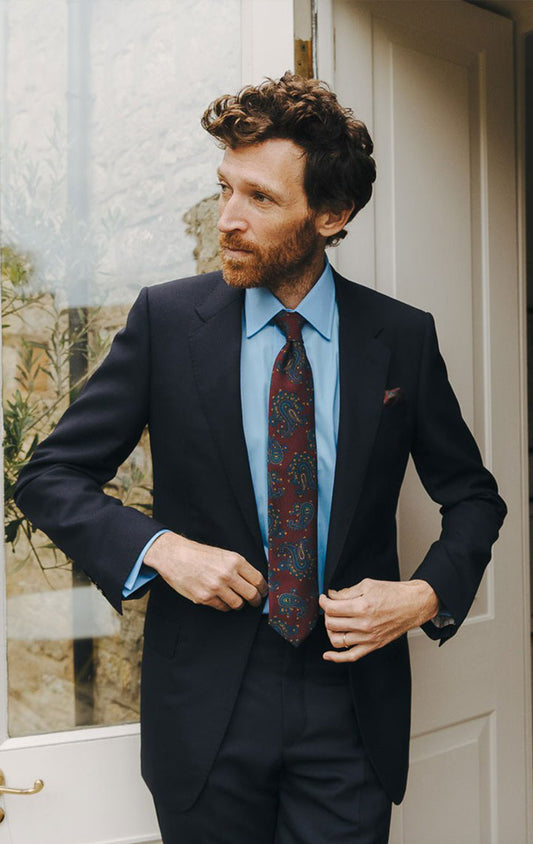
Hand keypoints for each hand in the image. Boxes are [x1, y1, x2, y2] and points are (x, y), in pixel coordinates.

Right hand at [144, 531, 267, 611]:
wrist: (175, 556)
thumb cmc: (200, 554)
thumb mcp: (224, 554)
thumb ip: (239, 567)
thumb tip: (255, 582)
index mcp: (235, 561)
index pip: (258, 580)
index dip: (263, 589)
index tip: (263, 592)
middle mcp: (227, 574)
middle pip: (251, 594)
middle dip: (255, 600)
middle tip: (255, 601)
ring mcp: (216, 588)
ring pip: (238, 604)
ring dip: (239, 603)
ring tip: (236, 599)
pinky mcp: (204, 598)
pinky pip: (222, 607)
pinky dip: (224, 605)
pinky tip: (221, 599)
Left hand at [319, 578, 438, 662]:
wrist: (413, 605)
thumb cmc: (394, 594)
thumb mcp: (368, 585)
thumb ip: (347, 592)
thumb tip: (333, 596)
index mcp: (362, 606)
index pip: (331, 608)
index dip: (323, 601)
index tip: (324, 598)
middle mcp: (364, 624)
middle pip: (331, 624)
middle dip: (327, 614)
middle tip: (331, 607)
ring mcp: (368, 637)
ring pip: (337, 640)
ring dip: (330, 631)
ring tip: (334, 622)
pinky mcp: (373, 645)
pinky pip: (351, 656)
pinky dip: (336, 658)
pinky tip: (327, 655)